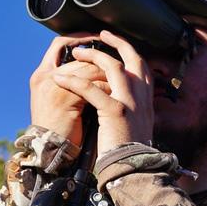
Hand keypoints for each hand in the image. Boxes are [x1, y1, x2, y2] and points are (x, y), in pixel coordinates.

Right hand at [30, 34, 110, 146]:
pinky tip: (117, 93)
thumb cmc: (60, 130)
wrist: (51, 153)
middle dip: (101, 56)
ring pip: (88, 69)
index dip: (80, 39)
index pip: (59, 44)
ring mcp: (52, 86)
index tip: (101, 39)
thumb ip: (77, 85)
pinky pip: (91, 85)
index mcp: (43, 75)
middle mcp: (44, 76)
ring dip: (108, 75)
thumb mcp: (65, 102)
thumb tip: (101, 73)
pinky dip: (107, 88)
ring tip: (121, 82)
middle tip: (120, 59)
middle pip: (79, 56)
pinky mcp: (63, 99)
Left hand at [52, 30, 153, 158]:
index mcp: (146, 100)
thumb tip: (123, 99)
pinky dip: (74, 82)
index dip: (128, 51)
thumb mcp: (137, 125)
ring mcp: (130, 102)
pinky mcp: (115, 111)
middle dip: (116, 42)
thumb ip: (134, 108)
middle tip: (101, 35)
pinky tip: (60, 79)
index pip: (141, 66)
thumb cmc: (130, 152)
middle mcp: (142, 97)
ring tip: (78, 53)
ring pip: (113, 66)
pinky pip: (92, 89)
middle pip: (133, 57)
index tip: (114, 44)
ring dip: (93, 56)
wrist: (134, 170)